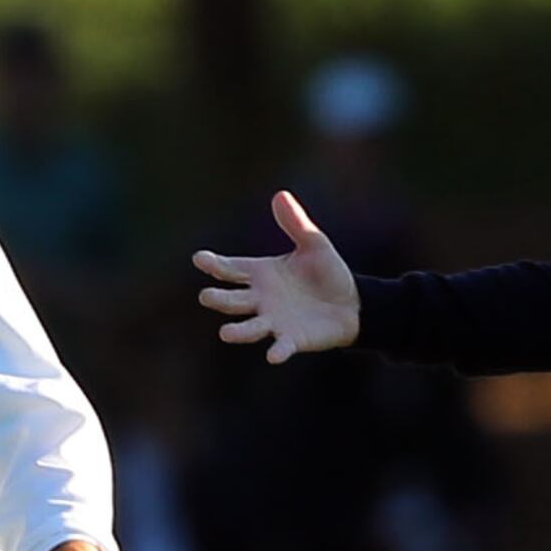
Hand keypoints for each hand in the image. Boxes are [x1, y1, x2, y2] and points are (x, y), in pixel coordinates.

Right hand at [193, 192, 360, 362]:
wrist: (351, 304)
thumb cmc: (327, 273)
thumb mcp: (314, 244)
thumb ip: (296, 223)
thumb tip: (280, 195)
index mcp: (261, 274)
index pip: (231, 268)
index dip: (214, 264)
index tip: (199, 258)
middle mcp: (261, 299)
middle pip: (233, 300)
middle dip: (219, 299)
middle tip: (206, 296)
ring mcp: (274, 321)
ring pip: (250, 327)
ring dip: (239, 331)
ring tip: (225, 333)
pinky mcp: (292, 339)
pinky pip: (282, 345)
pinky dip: (278, 350)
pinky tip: (273, 355)